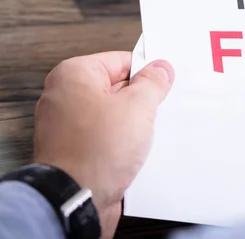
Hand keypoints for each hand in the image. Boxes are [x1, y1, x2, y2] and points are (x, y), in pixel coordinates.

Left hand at [33, 52, 174, 237]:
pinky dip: (122, 141)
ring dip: (133, 122)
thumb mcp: (138, 106)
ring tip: (147, 132)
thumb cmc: (96, 151)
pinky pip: (105, 136)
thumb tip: (160, 69)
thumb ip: (152, 83)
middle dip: (141, 99)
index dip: (146, 71)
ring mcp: (67, 125)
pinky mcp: (74, 150)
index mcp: (74, 75)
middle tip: (159, 108)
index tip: (165, 81)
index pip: (120, 60)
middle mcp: (64, 96)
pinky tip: (137, 150)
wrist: (76, 199)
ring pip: (112, 114)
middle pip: (115, 87)